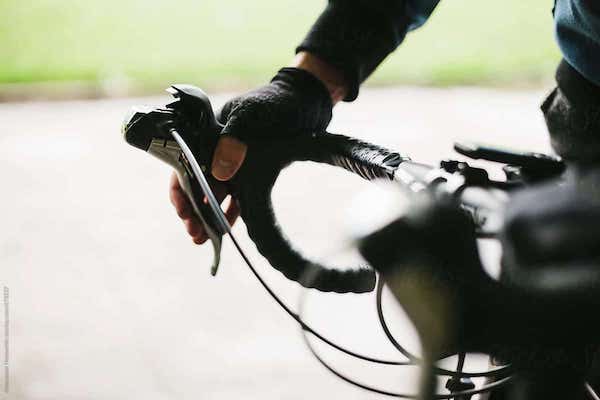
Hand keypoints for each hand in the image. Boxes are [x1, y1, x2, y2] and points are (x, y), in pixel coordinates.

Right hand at [170, 53, 347, 244]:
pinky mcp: (251, 171)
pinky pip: (236, 195)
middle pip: (196, 182)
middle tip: (194, 233)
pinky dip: (230, 211)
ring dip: (208, 215)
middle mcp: (217, 148)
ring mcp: (234, 160)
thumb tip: (220, 170)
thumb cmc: (278, 101)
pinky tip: (226, 228)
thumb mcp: (254, 114)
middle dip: (193, 210)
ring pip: (214, 193)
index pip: (184, 162)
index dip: (182, 189)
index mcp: (209, 132)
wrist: (308, 100)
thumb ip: (233, 137)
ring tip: (202, 239)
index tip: (185, 212)